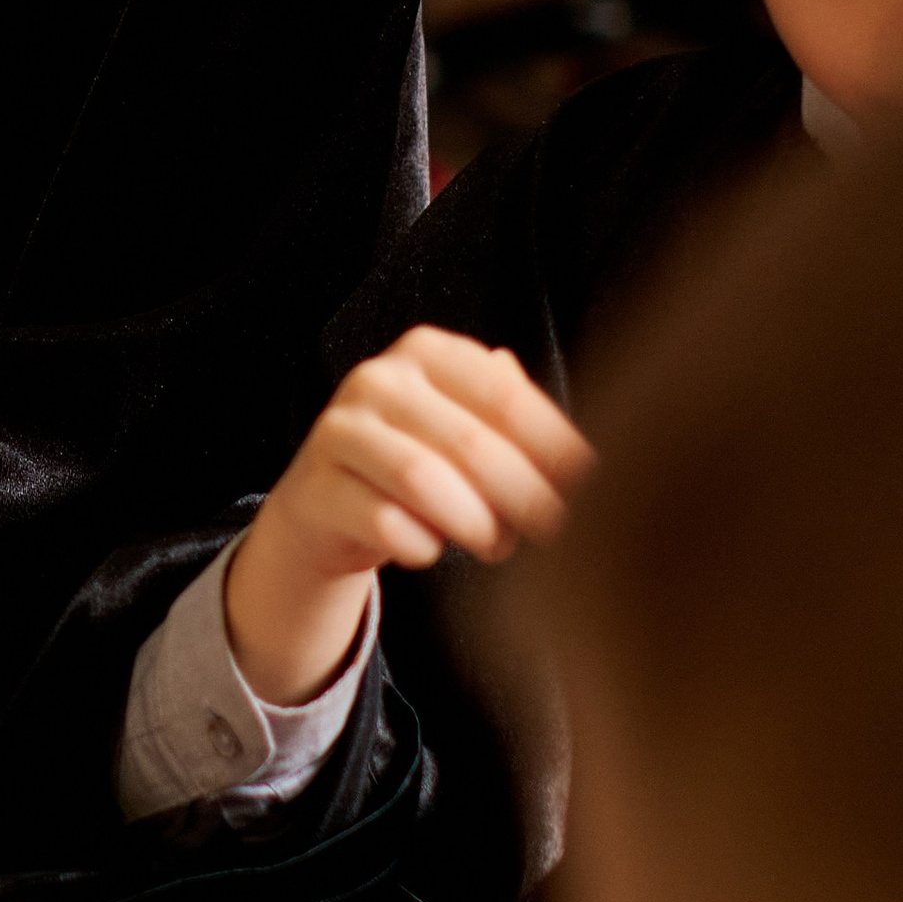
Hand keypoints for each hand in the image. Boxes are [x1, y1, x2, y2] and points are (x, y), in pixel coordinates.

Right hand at [226, 328, 591, 704]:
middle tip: (551, 529)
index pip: (505, 395)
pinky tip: (432, 549)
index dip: (554, 447)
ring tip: (498, 545)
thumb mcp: (466, 426)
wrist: (329, 505)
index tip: (586, 486)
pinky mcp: (317, 487)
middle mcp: (378, 379)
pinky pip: (385, 524)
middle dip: (523, 495)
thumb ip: (516, 421)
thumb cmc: (418, 462)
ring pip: (424, 480)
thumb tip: (585, 458)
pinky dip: (422, 546)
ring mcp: (340, 430)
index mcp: (427, 352)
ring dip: (476, 524)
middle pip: (471, 443)